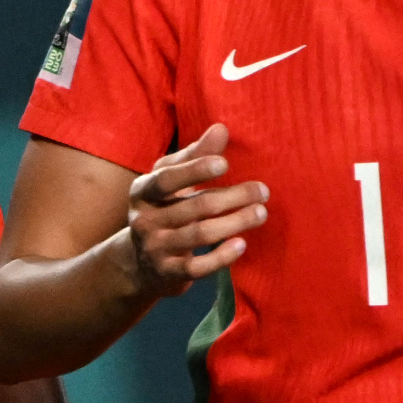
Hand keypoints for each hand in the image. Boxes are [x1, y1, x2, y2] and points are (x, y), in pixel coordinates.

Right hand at [124, 124, 266, 295]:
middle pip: (194, 207)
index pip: (166, 180)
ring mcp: (155, 249)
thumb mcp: (169, 180)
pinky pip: (198, 267)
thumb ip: (194, 155)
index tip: (224, 164)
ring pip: (199, 235)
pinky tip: (242, 244)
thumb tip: (221, 128)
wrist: (139, 263)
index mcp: (142, 192)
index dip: (194, 170)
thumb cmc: (163, 209)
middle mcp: (144, 221)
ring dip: (235, 222)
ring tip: (261, 213)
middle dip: (233, 197)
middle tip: (263, 191)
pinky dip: (222, 256)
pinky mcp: (168, 273)